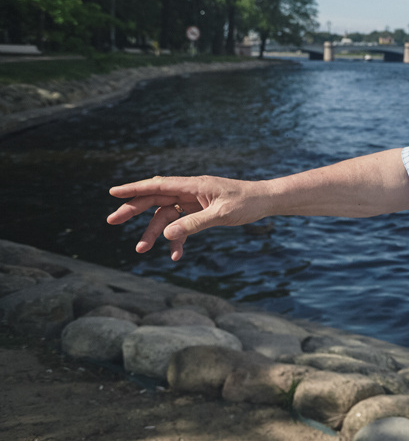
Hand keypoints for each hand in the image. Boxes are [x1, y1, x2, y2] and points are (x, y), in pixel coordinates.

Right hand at [107, 175, 263, 260]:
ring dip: (154, 232)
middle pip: (156, 199)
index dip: (134, 188)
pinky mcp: (201, 212)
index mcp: (193, 185)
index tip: (113, 192)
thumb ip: (194, 223)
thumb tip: (167, 233)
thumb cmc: (247, 203)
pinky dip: (177, 239)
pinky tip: (175, 255)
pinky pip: (182, 225)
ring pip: (166, 215)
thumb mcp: (222, 214)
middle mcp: (190, 191)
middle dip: (133, 210)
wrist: (265, 202)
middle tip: (111, 221)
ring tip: (140, 249)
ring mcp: (194, 202)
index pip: (158, 185)